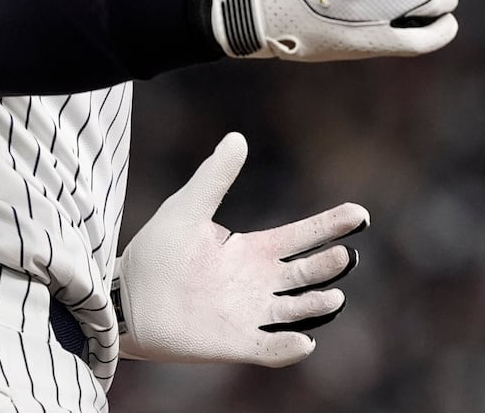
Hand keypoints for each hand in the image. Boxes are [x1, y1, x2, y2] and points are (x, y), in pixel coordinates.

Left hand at [115, 132, 366, 365]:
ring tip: (333, 295)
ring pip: (295, 311)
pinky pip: (268, 348)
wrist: (124, 299)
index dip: (331, 225)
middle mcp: (258, 283)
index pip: (302, 236)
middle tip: (344, 256)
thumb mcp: (187, 207)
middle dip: (327, 265)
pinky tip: (304, 341)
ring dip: (316, 305)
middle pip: (306, 274)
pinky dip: (288, 347)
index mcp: (253, 251)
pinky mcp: (234, 343)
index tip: (360, 215)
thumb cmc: (156, 252)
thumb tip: (237, 138)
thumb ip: (214, 177)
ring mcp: (249, 314)